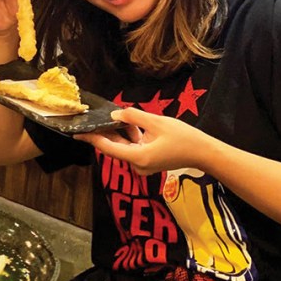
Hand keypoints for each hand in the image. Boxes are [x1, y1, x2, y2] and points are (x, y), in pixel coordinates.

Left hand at [77, 107, 209, 175]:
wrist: (203, 153)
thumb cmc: (183, 138)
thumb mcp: (157, 122)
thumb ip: (134, 117)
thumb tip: (115, 115)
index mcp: (138, 157)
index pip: (107, 148)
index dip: (91, 139)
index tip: (77, 134)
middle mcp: (138, 165)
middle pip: (114, 148)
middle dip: (103, 133)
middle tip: (91, 119)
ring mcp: (143, 165)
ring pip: (123, 147)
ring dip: (118, 133)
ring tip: (111, 117)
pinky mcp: (148, 162)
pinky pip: (132, 148)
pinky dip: (129, 137)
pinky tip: (128, 124)